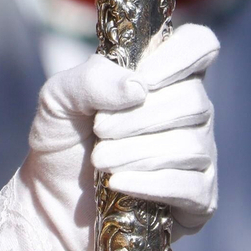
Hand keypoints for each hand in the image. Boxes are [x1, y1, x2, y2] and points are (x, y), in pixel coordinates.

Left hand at [11, 24, 219, 250]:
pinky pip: (190, 186)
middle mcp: (189, 111)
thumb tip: (138, 87)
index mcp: (162, 75)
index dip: (181, 56)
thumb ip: (91, 79)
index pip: (199, 45)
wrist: (51, 205)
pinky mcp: (198, 199)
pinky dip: (150, 184)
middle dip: (138, 118)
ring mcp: (199, 155)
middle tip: (99, 130)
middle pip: (193, 101)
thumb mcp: (58, 99)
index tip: (144, 79)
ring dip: (136, 153)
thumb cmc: (62, 143)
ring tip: (100, 160)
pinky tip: (118, 184)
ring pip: (190, 146)